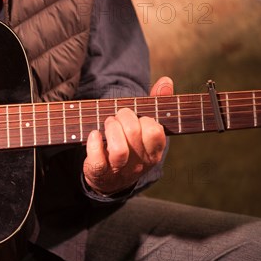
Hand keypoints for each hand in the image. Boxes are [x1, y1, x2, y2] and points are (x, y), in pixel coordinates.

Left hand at [83, 76, 172, 195]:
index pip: (155, 131)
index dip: (143, 118)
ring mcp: (120, 169)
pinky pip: (98, 159)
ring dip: (110, 129)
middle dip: (122, 117)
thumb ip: (157, 104)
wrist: (109, 179)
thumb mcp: (145, 128)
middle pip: (134, 133)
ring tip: (107, 124)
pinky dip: (94, 143)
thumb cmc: (130, 146)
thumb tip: (166, 81)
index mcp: (154, 151)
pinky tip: (94, 135)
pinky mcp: (100, 173)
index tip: (136, 117)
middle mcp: (140, 163)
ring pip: (119, 150)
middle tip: (116, 117)